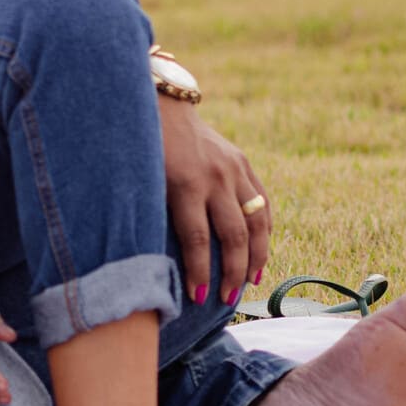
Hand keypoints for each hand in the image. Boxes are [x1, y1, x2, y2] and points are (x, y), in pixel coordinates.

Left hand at [160, 97, 272, 307]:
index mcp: (184, 183)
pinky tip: (260, 252)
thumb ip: (154, 216)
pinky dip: (264, 230)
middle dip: (231, 272)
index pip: (197, 239)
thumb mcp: (141, 181)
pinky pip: (261, 202)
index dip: (199, 272)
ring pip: (256, 221)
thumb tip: (154, 263)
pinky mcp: (243, 162)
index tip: (199, 297)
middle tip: (227, 299)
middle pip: (233, 235)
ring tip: (250, 282)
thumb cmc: (142, 150)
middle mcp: (215, 177)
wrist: (162, 105)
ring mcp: (233, 169)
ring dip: (256, 256)